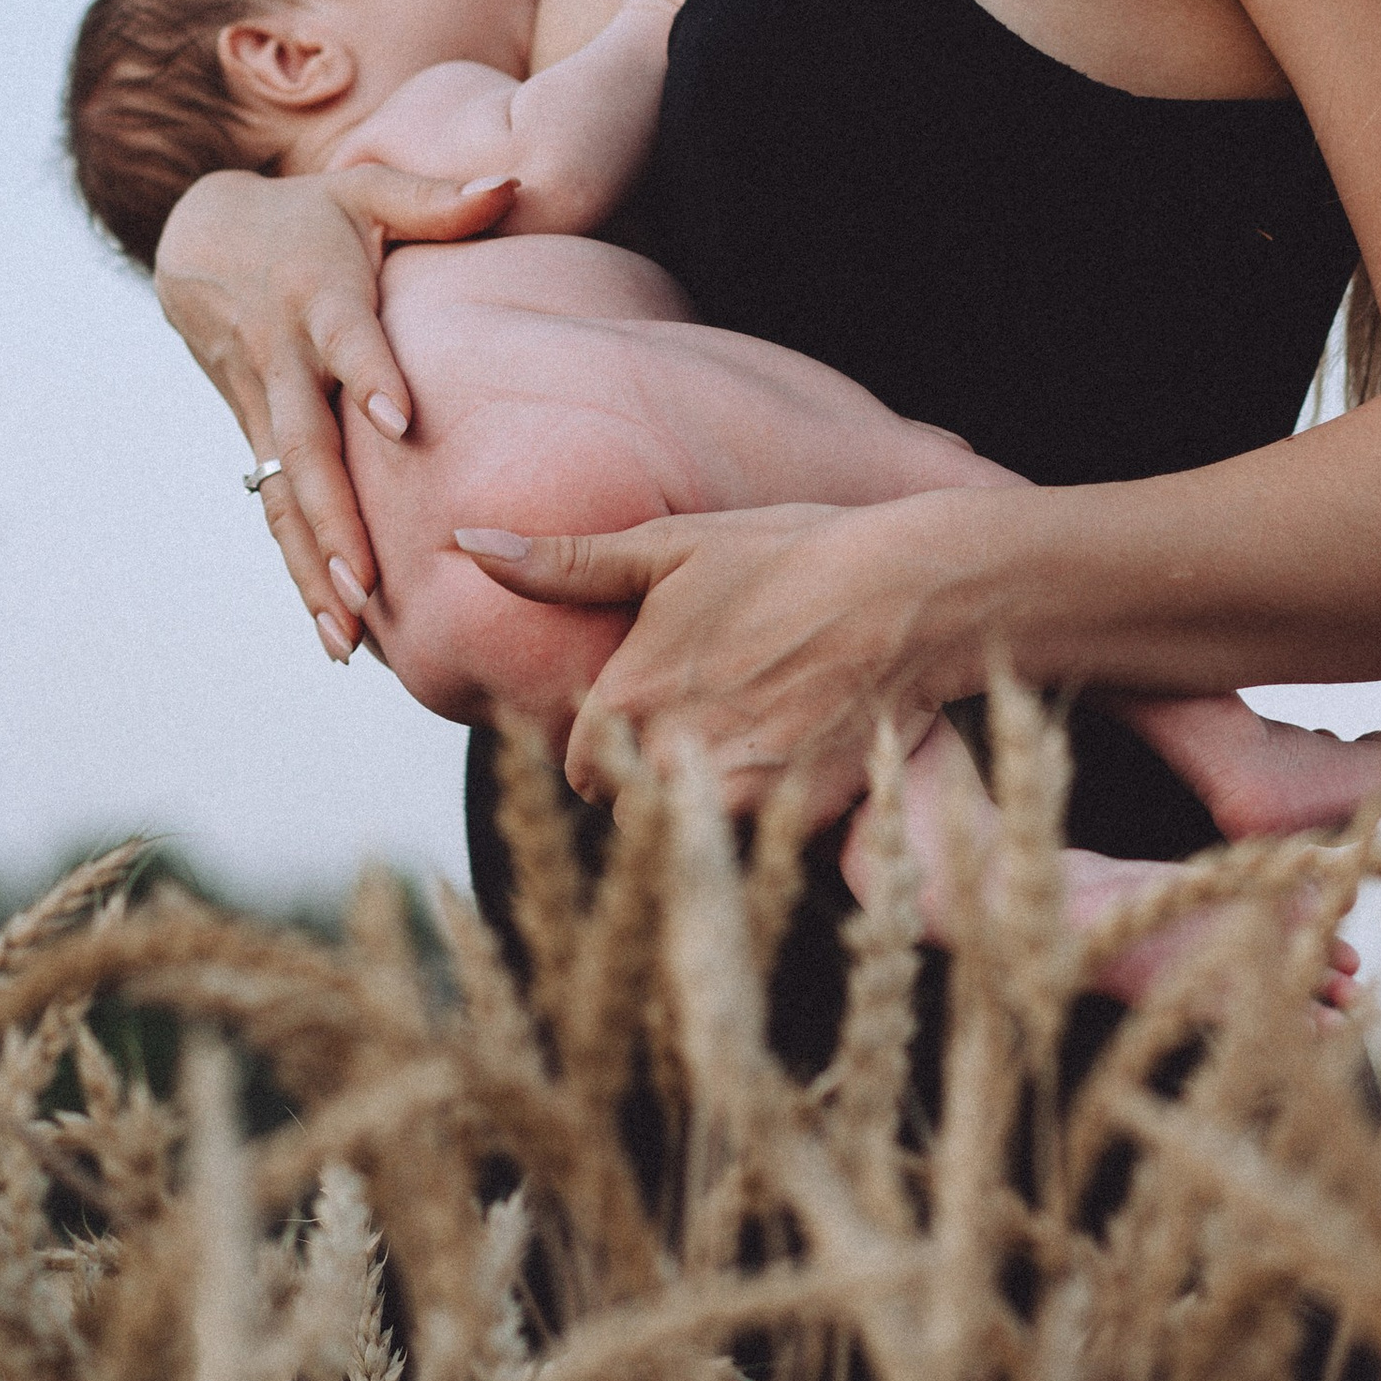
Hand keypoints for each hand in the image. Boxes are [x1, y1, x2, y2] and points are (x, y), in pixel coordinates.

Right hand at [157, 161, 514, 653]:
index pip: (346, 340)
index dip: (368, 376)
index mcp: (318, 296)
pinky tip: (335, 633)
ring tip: (345, 638)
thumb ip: (438, 198)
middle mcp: (283, 359)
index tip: (398, 422)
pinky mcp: (252, 434)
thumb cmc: (310, 213)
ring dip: (310, 566)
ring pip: (280, 495)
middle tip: (365, 584)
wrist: (199, 235)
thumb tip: (514, 185)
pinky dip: (299, 568)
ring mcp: (261, 405)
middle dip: (332, 518)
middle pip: (304, 445)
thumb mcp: (367, 189)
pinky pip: (273, 509)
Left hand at [454, 502, 936, 827]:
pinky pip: (753, 836)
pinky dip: (765, 807)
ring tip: (750, 730)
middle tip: (706, 713)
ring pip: (685, 828)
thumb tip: (467, 544)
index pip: (578, 765)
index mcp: (627, 697)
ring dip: (703, 796)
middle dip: (652, 773)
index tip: (653, 702)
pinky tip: (794, 745)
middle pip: (630, 804)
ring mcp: (737, 793)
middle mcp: (671, 756)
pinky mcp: (797, 815)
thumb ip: (565, 564)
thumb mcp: (672, 545)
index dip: (612, 738)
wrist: (913, 594)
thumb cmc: (790, 555)